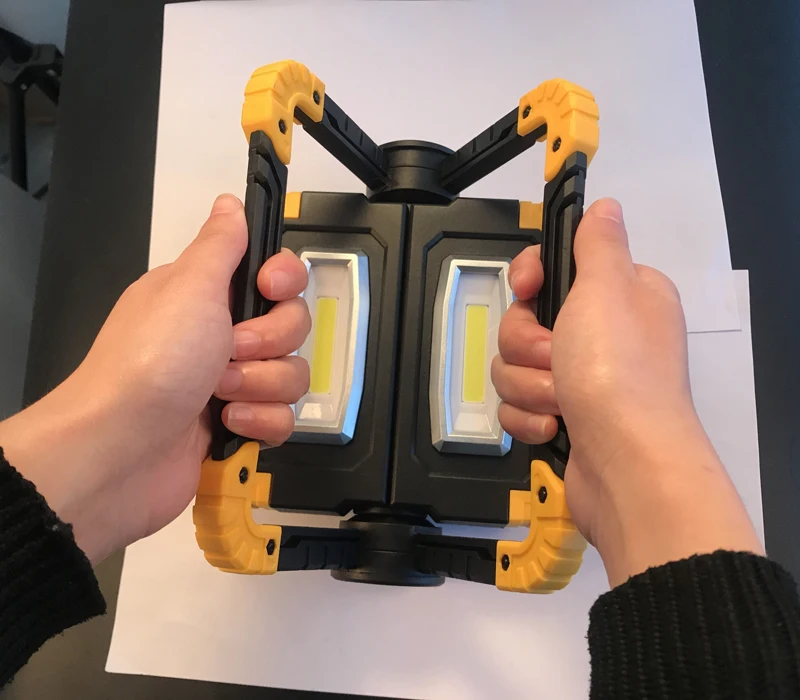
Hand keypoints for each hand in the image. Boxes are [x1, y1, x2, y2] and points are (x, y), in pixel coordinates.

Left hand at [0, 194, 309, 562]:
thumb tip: (230, 202)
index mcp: (209, 295)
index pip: (276, 275)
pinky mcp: (240, 425)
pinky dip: (260, 422)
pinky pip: (283, 418)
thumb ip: (221, 243)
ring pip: (292, 374)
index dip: (284, 280)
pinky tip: (230, 424)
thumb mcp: (188, 286)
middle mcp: (223, 335)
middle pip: (293, 325)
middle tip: (228, 352)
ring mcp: (232, 383)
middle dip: (269, 342)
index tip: (269, 287)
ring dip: (261, 385)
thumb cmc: (152, 360)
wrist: (121, 449)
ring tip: (219, 396)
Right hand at [493, 198, 762, 586]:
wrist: (626, 465)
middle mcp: (603, 336)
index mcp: (621, 297)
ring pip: (515, 365)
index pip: (555, 269)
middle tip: (554, 356)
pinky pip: (518, 404)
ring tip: (560, 401)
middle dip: (528, 343)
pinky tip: (556, 426)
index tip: (528, 291)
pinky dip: (530, 417)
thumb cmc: (618, 371)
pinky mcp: (564, 418)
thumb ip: (597, 242)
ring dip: (529, 384)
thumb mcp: (607, 288)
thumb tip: (604, 207)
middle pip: (525, 320)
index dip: (531, 279)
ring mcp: (582, 381)